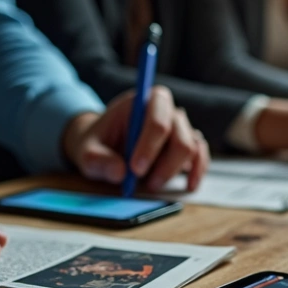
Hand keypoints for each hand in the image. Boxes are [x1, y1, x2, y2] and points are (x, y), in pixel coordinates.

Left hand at [63, 86, 209, 192]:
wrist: (104, 147)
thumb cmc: (97, 144)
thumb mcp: (86, 152)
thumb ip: (97, 160)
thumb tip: (120, 173)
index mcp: (141, 102)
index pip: (157, 118)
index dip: (150, 144)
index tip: (135, 169)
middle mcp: (166, 111)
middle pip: (179, 135)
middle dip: (165, 164)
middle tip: (146, 183)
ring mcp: (179, 127)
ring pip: (191, 147)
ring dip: (174, 170)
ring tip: (153, 185)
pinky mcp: (186, 144)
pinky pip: (200, 155)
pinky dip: (198, 171)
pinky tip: (188, 186)